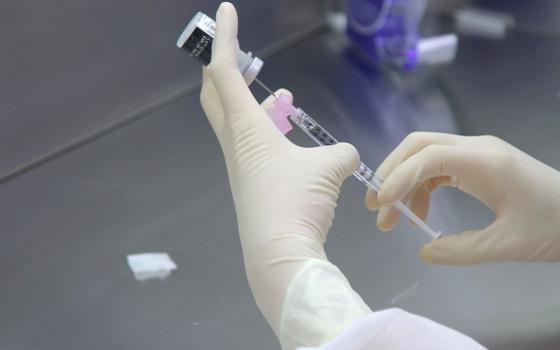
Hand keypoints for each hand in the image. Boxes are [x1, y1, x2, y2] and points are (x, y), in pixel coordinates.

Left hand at [201, 2, 359, 332]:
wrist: (280, 254)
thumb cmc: (295, 203)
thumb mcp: (328, 167)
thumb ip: (340, 151)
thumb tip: (343, 155)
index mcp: (246, 129)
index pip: (224, 72)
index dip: (224, 38)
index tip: (225, 11)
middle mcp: (237, 144)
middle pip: (217, 95)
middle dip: (227, 69)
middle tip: (244, 58)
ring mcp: (242, 166)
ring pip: (242, 122)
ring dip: (259, 106)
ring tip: (285, 100)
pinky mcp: (253, 184)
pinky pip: (256, 146)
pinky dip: (271, 133)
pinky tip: (293, 141)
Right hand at [365, 132, 559, 264]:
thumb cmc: (553, 226)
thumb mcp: (507, 245)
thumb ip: (460, 250)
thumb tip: (424, 250)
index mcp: (485, 161)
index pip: (428, 156)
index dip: (399, 177)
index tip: (381, 206)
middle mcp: (476, 148)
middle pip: (418, 145)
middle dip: (391, 172)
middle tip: (375, 207)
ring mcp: (476, 153)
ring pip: (424, 155)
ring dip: (404, 183)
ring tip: (394, 220)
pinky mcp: (477, 163)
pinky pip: (438, 167)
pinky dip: (421, 187)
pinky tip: (419, 214)